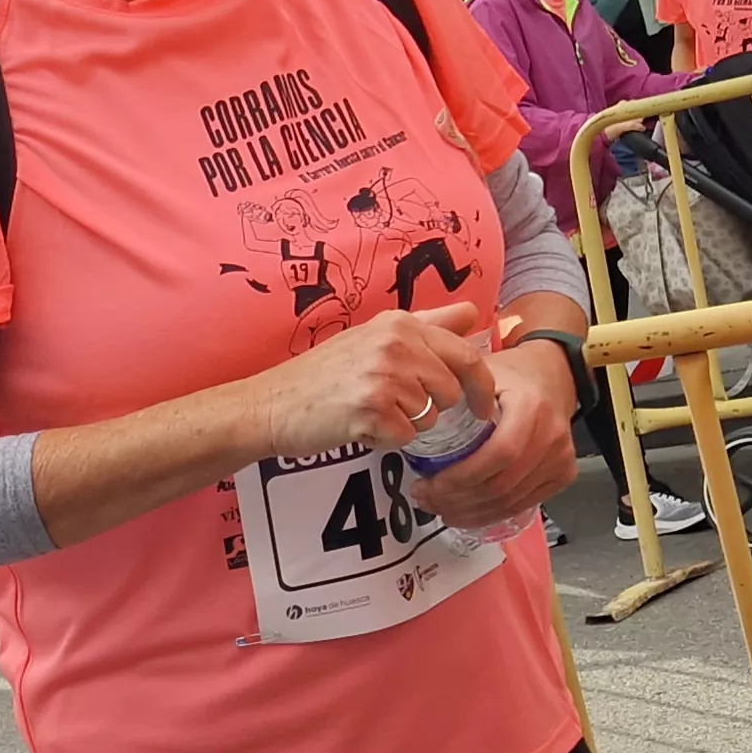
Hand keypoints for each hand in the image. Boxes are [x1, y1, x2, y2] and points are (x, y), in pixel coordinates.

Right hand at [243, 303, 492, 459]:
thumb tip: (472, 312)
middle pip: (450, 391)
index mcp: (400, 323)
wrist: (270, 404)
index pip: (466, 354)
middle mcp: (396, 344)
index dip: (481, 385)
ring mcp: (384, 377)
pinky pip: (406, 437)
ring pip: (430, 417)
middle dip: (432, 407)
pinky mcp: (372, 410)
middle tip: (395, 407)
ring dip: (406, 424)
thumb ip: (427, 324)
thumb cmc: (321, 374)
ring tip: (370, 412)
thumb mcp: (373, 335)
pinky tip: (360, 427)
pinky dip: (386, 440)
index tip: (482, 406)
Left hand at [410, 328, 584, 530]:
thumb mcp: (482, 373)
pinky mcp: (563, 474)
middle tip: (425, 499)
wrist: (552, 376)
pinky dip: (490, 514)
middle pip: (502, 485)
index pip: (498, 454)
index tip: (429, 485)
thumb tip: (412, 419)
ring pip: (510, 501)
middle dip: (458, 500)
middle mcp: (552, 435)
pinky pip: (522, 504)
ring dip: (470, 512)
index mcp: (531, 408)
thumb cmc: (511, 376)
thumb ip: (454, 392)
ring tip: (438, 507)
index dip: (462, 477)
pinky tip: (464, 511)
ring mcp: (561, 457)